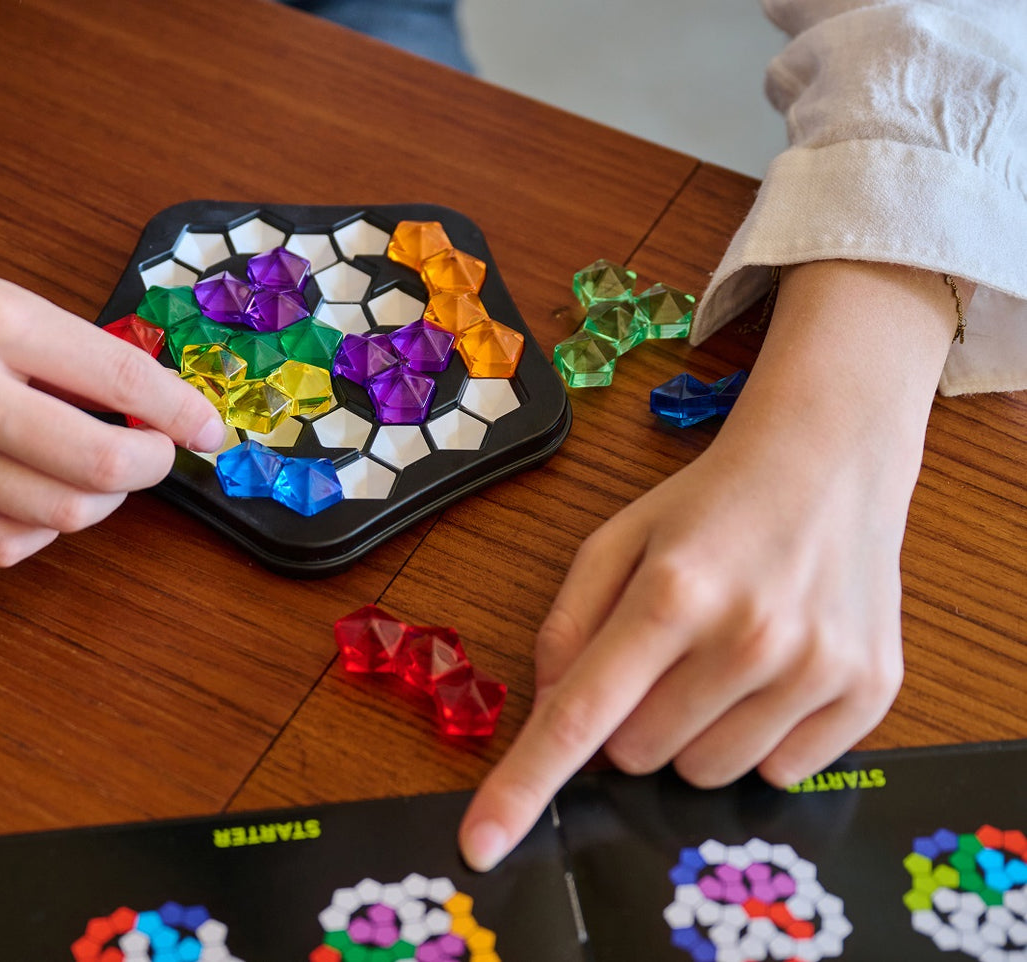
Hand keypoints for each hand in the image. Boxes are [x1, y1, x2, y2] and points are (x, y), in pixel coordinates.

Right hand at [0, 209, 225, 564]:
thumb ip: (55, 350)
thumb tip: (137, 403)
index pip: (124, 382)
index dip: (185, 413)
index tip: (208, 426)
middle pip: (102, 468)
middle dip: (153, 466)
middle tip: (158, 453)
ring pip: (57, 515)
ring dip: (100, 502)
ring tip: (99, 474)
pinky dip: (41, 531)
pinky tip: (40, 500)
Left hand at [458, 259, 965, 870]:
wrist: (829, 460)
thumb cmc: (710, 506)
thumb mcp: (616, 541)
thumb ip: (567, 626)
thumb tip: (546, 711)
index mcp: (671, 594)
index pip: (581, 715)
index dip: (524, 786)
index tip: (482, 844)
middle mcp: (749, 636)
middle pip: (640, 756)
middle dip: (631, 720)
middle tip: (664, 656)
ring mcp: (816, 668)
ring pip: (706, 774)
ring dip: (695, 734)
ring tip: (721, 658)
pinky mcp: (869, 691)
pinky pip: (781, 773)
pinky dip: (762, 737)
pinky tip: (774, 672)